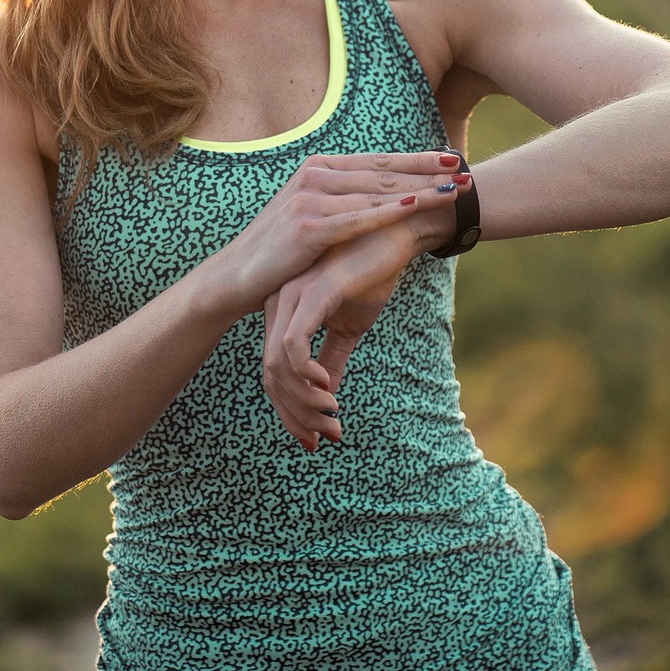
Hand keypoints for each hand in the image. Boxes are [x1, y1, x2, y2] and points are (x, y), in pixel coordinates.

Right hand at [205, 150, 469, 322]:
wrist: (236, 277)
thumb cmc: (279, 251)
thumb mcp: (309, 215)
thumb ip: (338, 200)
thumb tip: (374, 195)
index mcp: (317, 168)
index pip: (377, 161)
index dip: (417, 159)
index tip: (451, 157)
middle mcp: (315, 175)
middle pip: (384, 173)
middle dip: (428, 172)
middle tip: (466, 170)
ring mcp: (310, 199)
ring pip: (377, 193)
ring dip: (420, 191)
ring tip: (455, 190)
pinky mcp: (308, 226)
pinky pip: (358, 218)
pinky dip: (389, 211)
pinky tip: (416, 205)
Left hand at [260, 170, 470, 450]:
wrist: (398, 231)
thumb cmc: (373, 273)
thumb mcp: (350, 327)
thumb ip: (332, 362)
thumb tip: (328, 403)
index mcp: (282, 311)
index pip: (273, 372)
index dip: (291, 411)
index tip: (316, 439)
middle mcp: (277, 304)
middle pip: (271, 376)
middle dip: (297, 414)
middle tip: (325, 437)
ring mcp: (290, 296)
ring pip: (279, 367)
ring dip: (305, 403)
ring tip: (332, 418)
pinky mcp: (310, 293)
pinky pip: (292, 346)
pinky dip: (306, 377)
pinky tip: (329, 389)